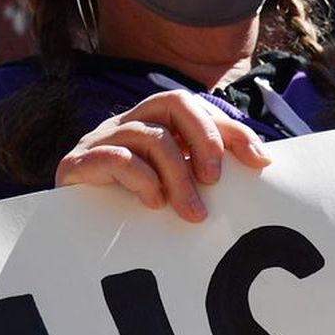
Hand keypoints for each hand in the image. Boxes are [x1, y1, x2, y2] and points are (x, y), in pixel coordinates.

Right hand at [55, 90, 270, 220]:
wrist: (70, 230)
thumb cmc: (133, 207)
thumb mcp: (176, 186)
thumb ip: (209, 170)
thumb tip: (264, 160)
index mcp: (154, 123)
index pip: (198, 108)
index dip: (231, 131)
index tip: (259, 162)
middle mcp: (129, 123)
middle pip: (174, 103)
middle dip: (205, 139)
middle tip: (215, 180)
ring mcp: (101, 140)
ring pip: (151, 137)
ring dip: (178, 176)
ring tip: (192, 213)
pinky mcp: (78, 164)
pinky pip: (116, 158)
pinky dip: (142, 180)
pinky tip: (154, 203)